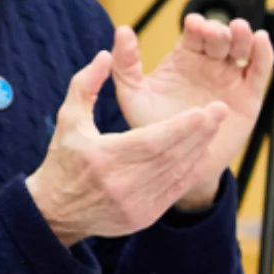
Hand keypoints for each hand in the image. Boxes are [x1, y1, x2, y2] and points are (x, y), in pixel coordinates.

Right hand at [26, 51, 230, 245]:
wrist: (54, 212)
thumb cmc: (62, 161)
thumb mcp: (68, 121)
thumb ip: (86, 86)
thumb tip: (105, 55)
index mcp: (103, 158)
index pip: (153, 141)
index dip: (182, 126)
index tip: (204, 111)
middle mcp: (121, 184)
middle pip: (172, 155)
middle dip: (200, 132)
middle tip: (219, 111)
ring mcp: (134, 204)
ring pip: (177, 173)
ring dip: (198, 150)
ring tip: (212, 129)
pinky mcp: (143, 217)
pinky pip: (175, 191)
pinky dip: (190, 171)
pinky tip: (199, 153)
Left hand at [110, 17, 270, 208]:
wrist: (173, 159)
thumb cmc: (150, 125)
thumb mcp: (133, 93)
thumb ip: (125, 64)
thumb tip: (123, 30)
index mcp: (183, 58)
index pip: (194, 34)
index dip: (196, 25)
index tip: (192, 24)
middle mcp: (208, 63)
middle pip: (220, 38)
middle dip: (219, 30)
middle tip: (214, 33)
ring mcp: (229, 77)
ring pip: (241, 49)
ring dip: (241, 36)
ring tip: (239, 30)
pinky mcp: (248, 95)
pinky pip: (259, 70)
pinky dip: (263, 53)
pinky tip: (259, 41)